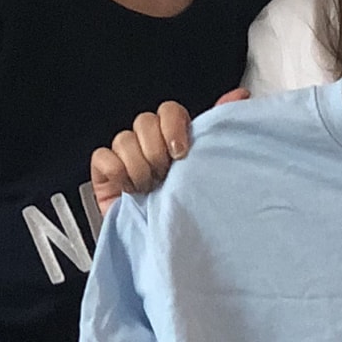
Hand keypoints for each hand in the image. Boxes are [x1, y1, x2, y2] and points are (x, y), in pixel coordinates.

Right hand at [91, 89, 250, 214]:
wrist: (169, 246)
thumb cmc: (189, 208)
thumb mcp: (210, 166)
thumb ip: (219, 129)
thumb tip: (239, 95)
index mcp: (175, 138)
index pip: (169, 110)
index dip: (173, 127)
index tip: (181, 153)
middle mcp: (150, 144)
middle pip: (145, 122)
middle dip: (157, 151)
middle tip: (165, 176)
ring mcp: (125, 158)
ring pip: (124, 139)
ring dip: (139, 167)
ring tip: (150, 188)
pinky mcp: (104, 175)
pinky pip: (102, 158)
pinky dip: (117, 172)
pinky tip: (130, 189)